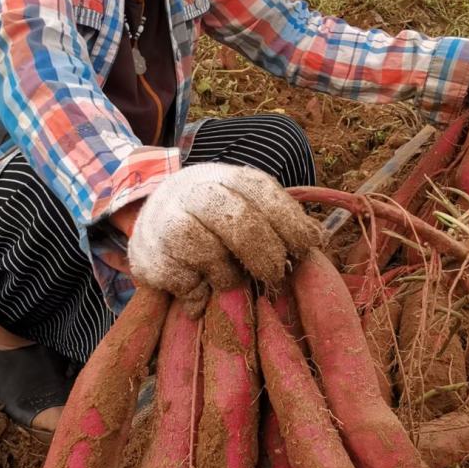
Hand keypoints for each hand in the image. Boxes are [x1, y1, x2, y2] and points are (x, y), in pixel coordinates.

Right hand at [127, 163, 319, 313]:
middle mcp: (195, 193)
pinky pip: (185, 280)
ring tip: (229, 278)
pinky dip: (198, 290)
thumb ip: (280, 219)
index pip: (262, 192)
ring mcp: (167, 222)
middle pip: (238, 222)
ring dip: (228, 274)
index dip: (290, 222)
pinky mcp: (149, 256)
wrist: (150, 218)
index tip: (306, 247)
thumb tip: (319, 239)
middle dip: (266, 254)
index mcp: (226, 177)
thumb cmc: (212, 218)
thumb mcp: (244, 206)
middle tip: (276, 275)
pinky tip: (199, 285)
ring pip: (210, 253)